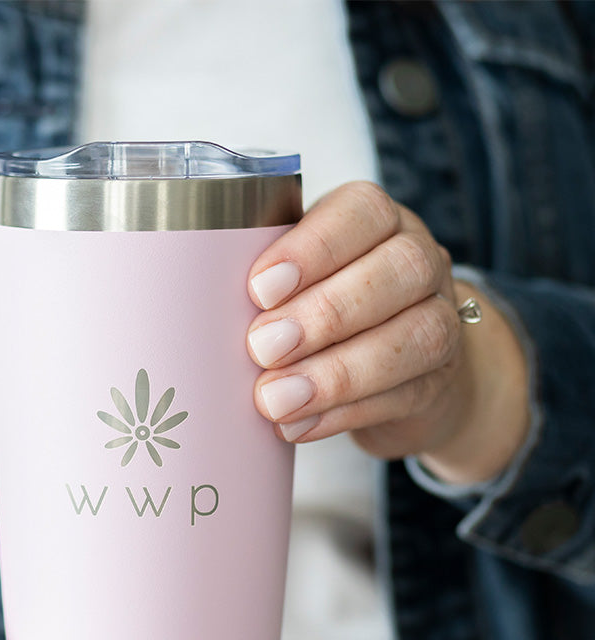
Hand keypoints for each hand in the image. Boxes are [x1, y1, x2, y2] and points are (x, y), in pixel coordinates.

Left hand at [245, 181, 529, 483]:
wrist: (397, 373)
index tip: (259, 289)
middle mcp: (421, 262)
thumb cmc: (323, 312)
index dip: (314, 249)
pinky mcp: (436, 383)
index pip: (364, 212)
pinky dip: (345, 414)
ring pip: (417, 336)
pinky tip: (300, 426)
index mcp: (378, 223)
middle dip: (325, 313)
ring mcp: (440, 321)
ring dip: (338, 373)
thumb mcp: (294, 285)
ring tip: (276, 400)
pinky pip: (404, 396)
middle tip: (261, 349)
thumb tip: (200, 321)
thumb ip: (265, 290)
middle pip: (401, 271)